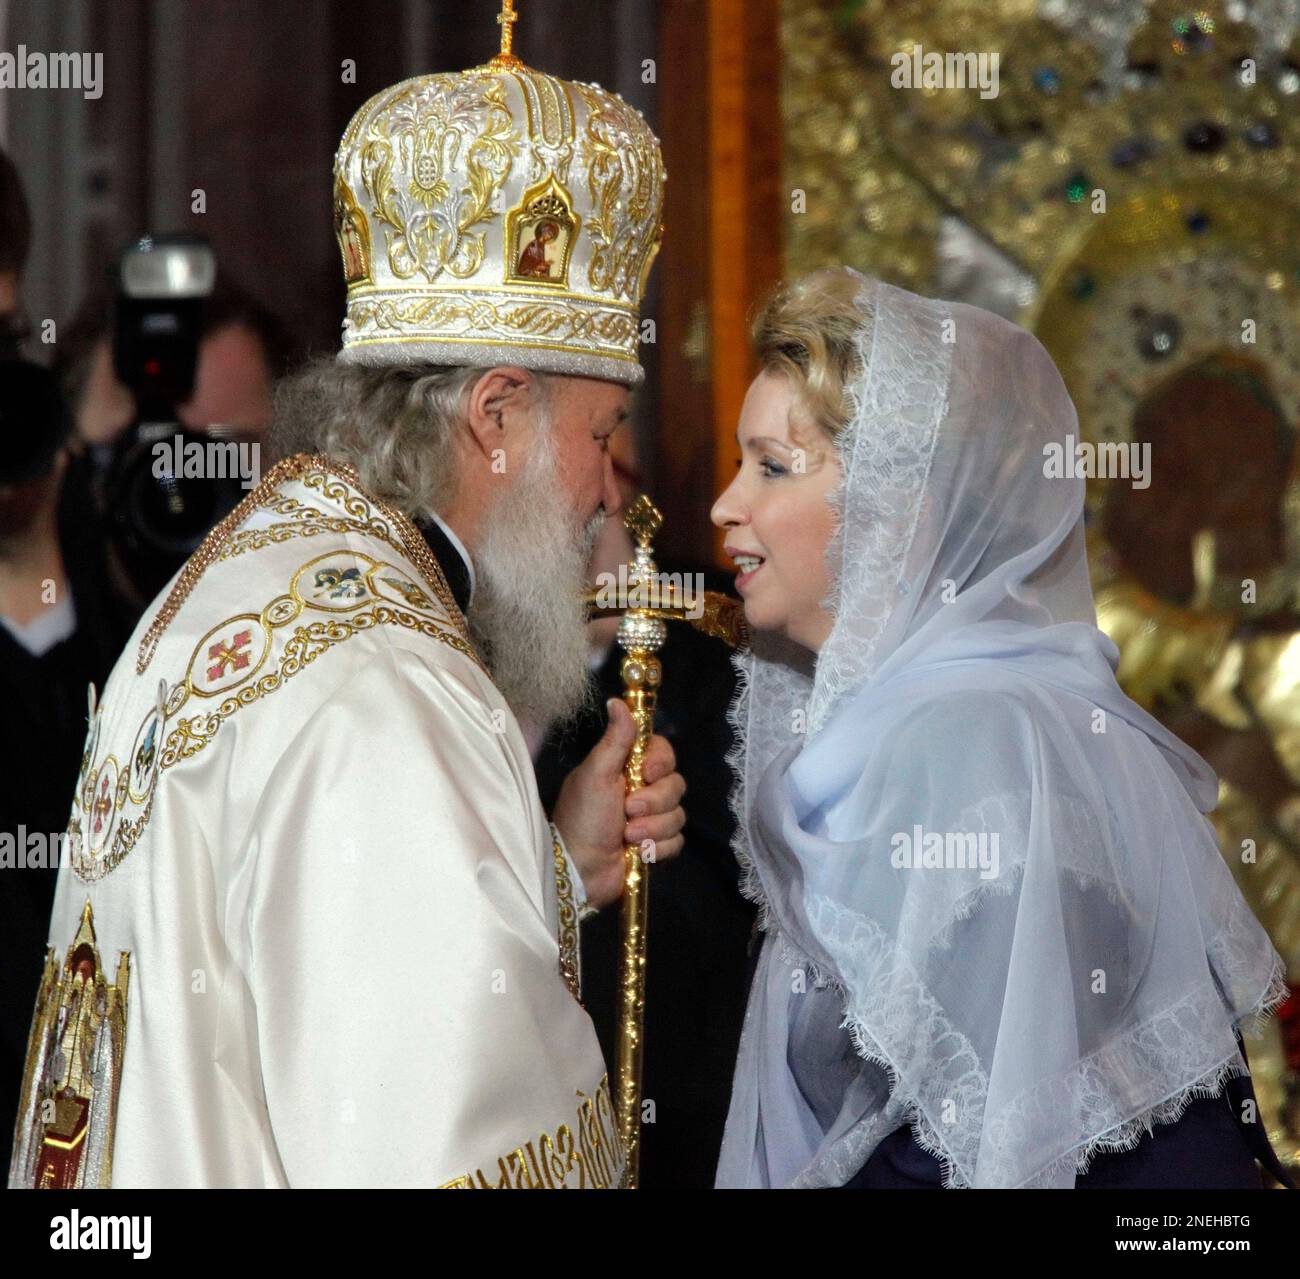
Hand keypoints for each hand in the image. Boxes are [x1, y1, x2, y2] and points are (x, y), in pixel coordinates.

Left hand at [551, 698, 685, 909]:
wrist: (579, 869)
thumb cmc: (582, 817)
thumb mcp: (596, 773)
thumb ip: (615, 738)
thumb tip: (616, 700)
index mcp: (626, 768)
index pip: (663, 752)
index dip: (660, 762)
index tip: (645, 771)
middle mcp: (641, 790)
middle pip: (675, 784)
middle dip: (653, 801)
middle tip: (628, 810)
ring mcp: (650, 819)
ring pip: (678, 814)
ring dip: (652, 828)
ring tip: (626, 836)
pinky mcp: (656, 845)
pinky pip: (676, 841)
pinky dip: (657, 848)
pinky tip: (637, 852)